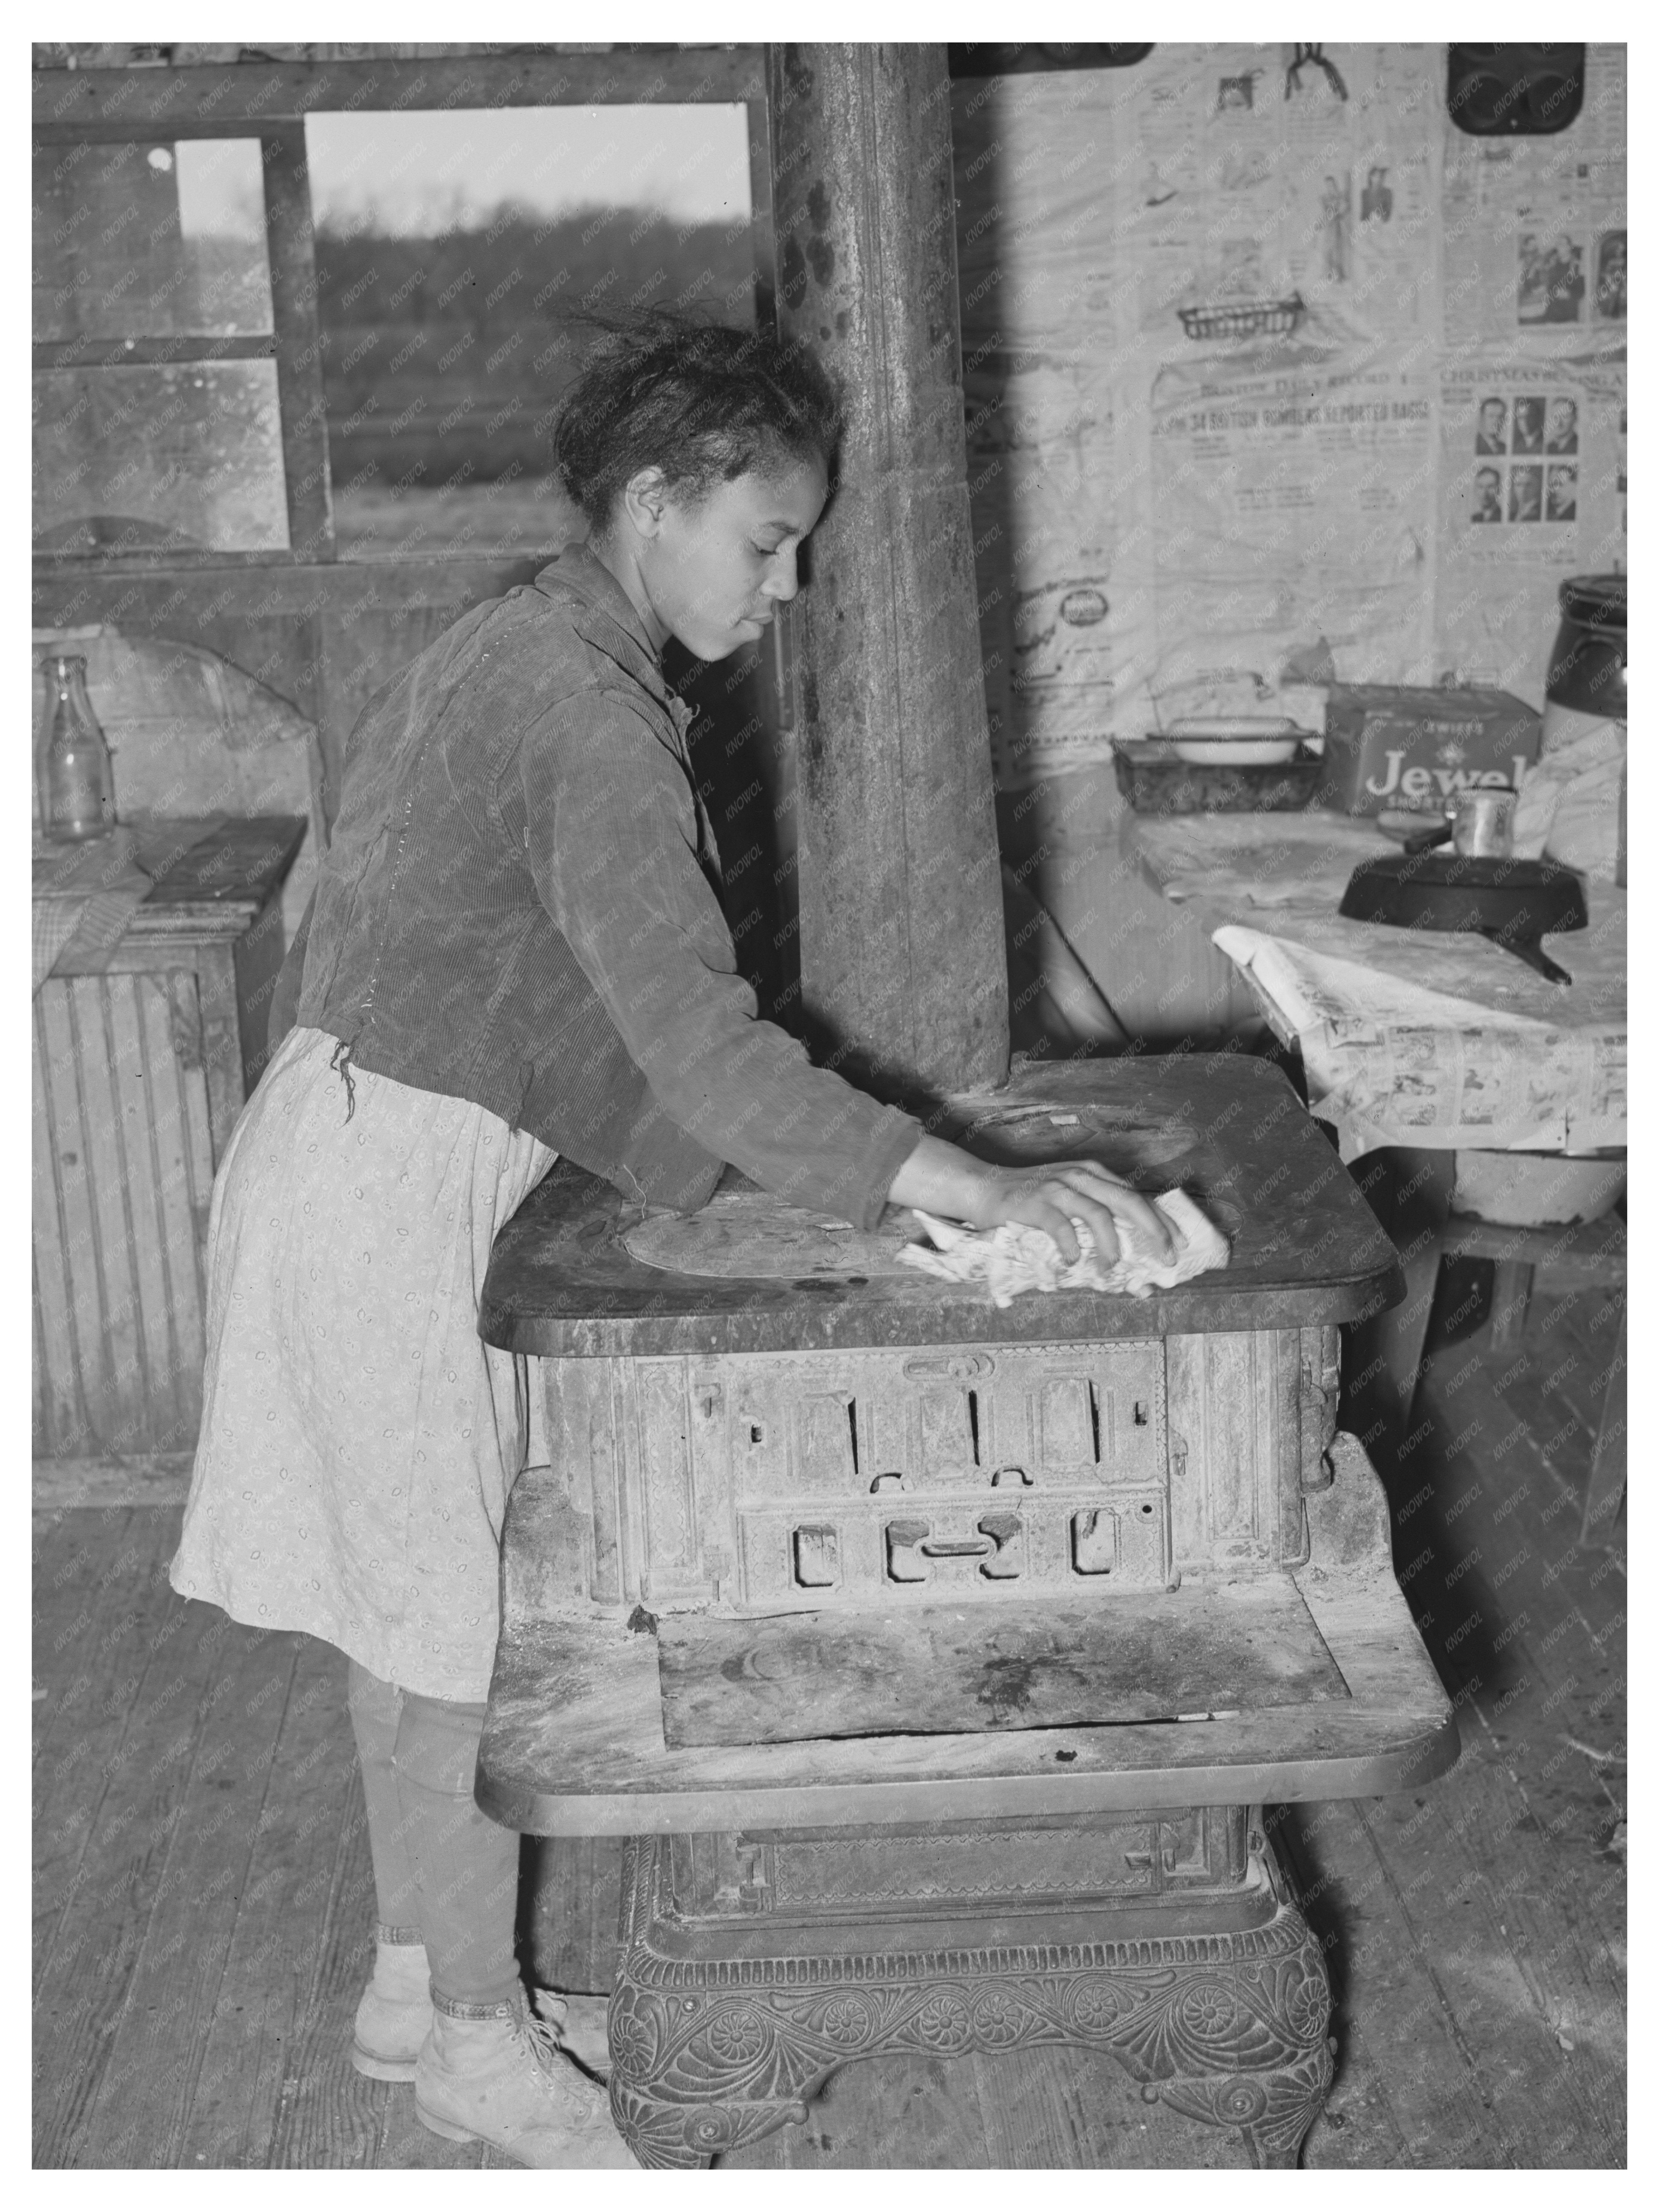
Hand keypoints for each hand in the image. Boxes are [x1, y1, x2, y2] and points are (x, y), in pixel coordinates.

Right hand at [971, 1159, 1173, 1269]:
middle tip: (1166, 1259)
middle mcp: (1080, 1176)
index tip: (1180, 1245)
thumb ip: (1095, 1220)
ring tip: (1111, 1269)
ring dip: (1111, 1246)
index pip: (1137, 1196)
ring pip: (1098, 1214)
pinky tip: (1073, 1262)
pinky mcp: (1034, 1203)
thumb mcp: (1069, 1199)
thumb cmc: (1030, 1202)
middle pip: (1128, 1201)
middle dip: (1154, 1231)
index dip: (1163, 1220)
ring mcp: (1057, 1188)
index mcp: (1093, 1174)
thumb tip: (1126, 1261)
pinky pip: (1061, 1227)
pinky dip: (1072, 1247)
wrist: (983, 1188)